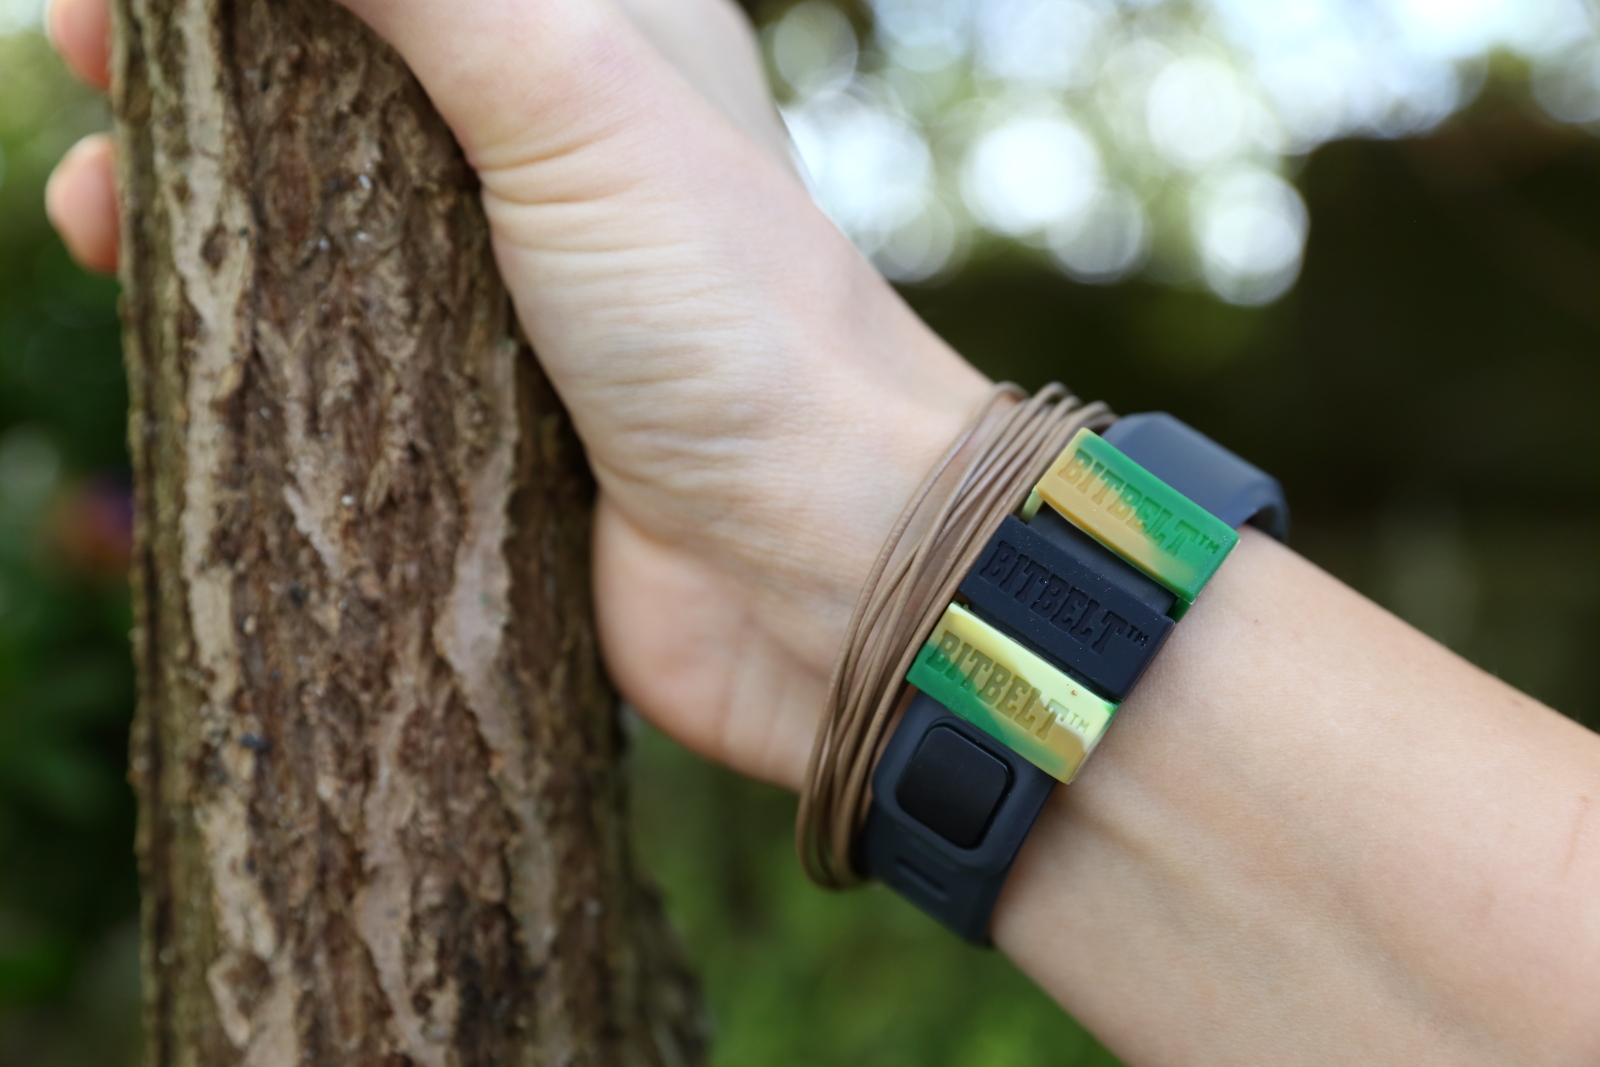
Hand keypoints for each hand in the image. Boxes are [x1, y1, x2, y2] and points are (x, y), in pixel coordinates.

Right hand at [44, 0, 991, 788]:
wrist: (815, 563)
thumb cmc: (732, 319)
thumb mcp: (577, 92)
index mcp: (597, 38)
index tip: (132, 8)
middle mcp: (555, 151)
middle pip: (339, 80)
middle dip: (204, 76)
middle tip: (88, 77)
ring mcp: (513, 288)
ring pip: (320, 212)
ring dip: (197, 202)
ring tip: (88, 216)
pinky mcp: (479, 409)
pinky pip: (338, 348)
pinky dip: (250, 327)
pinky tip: (176, 330)